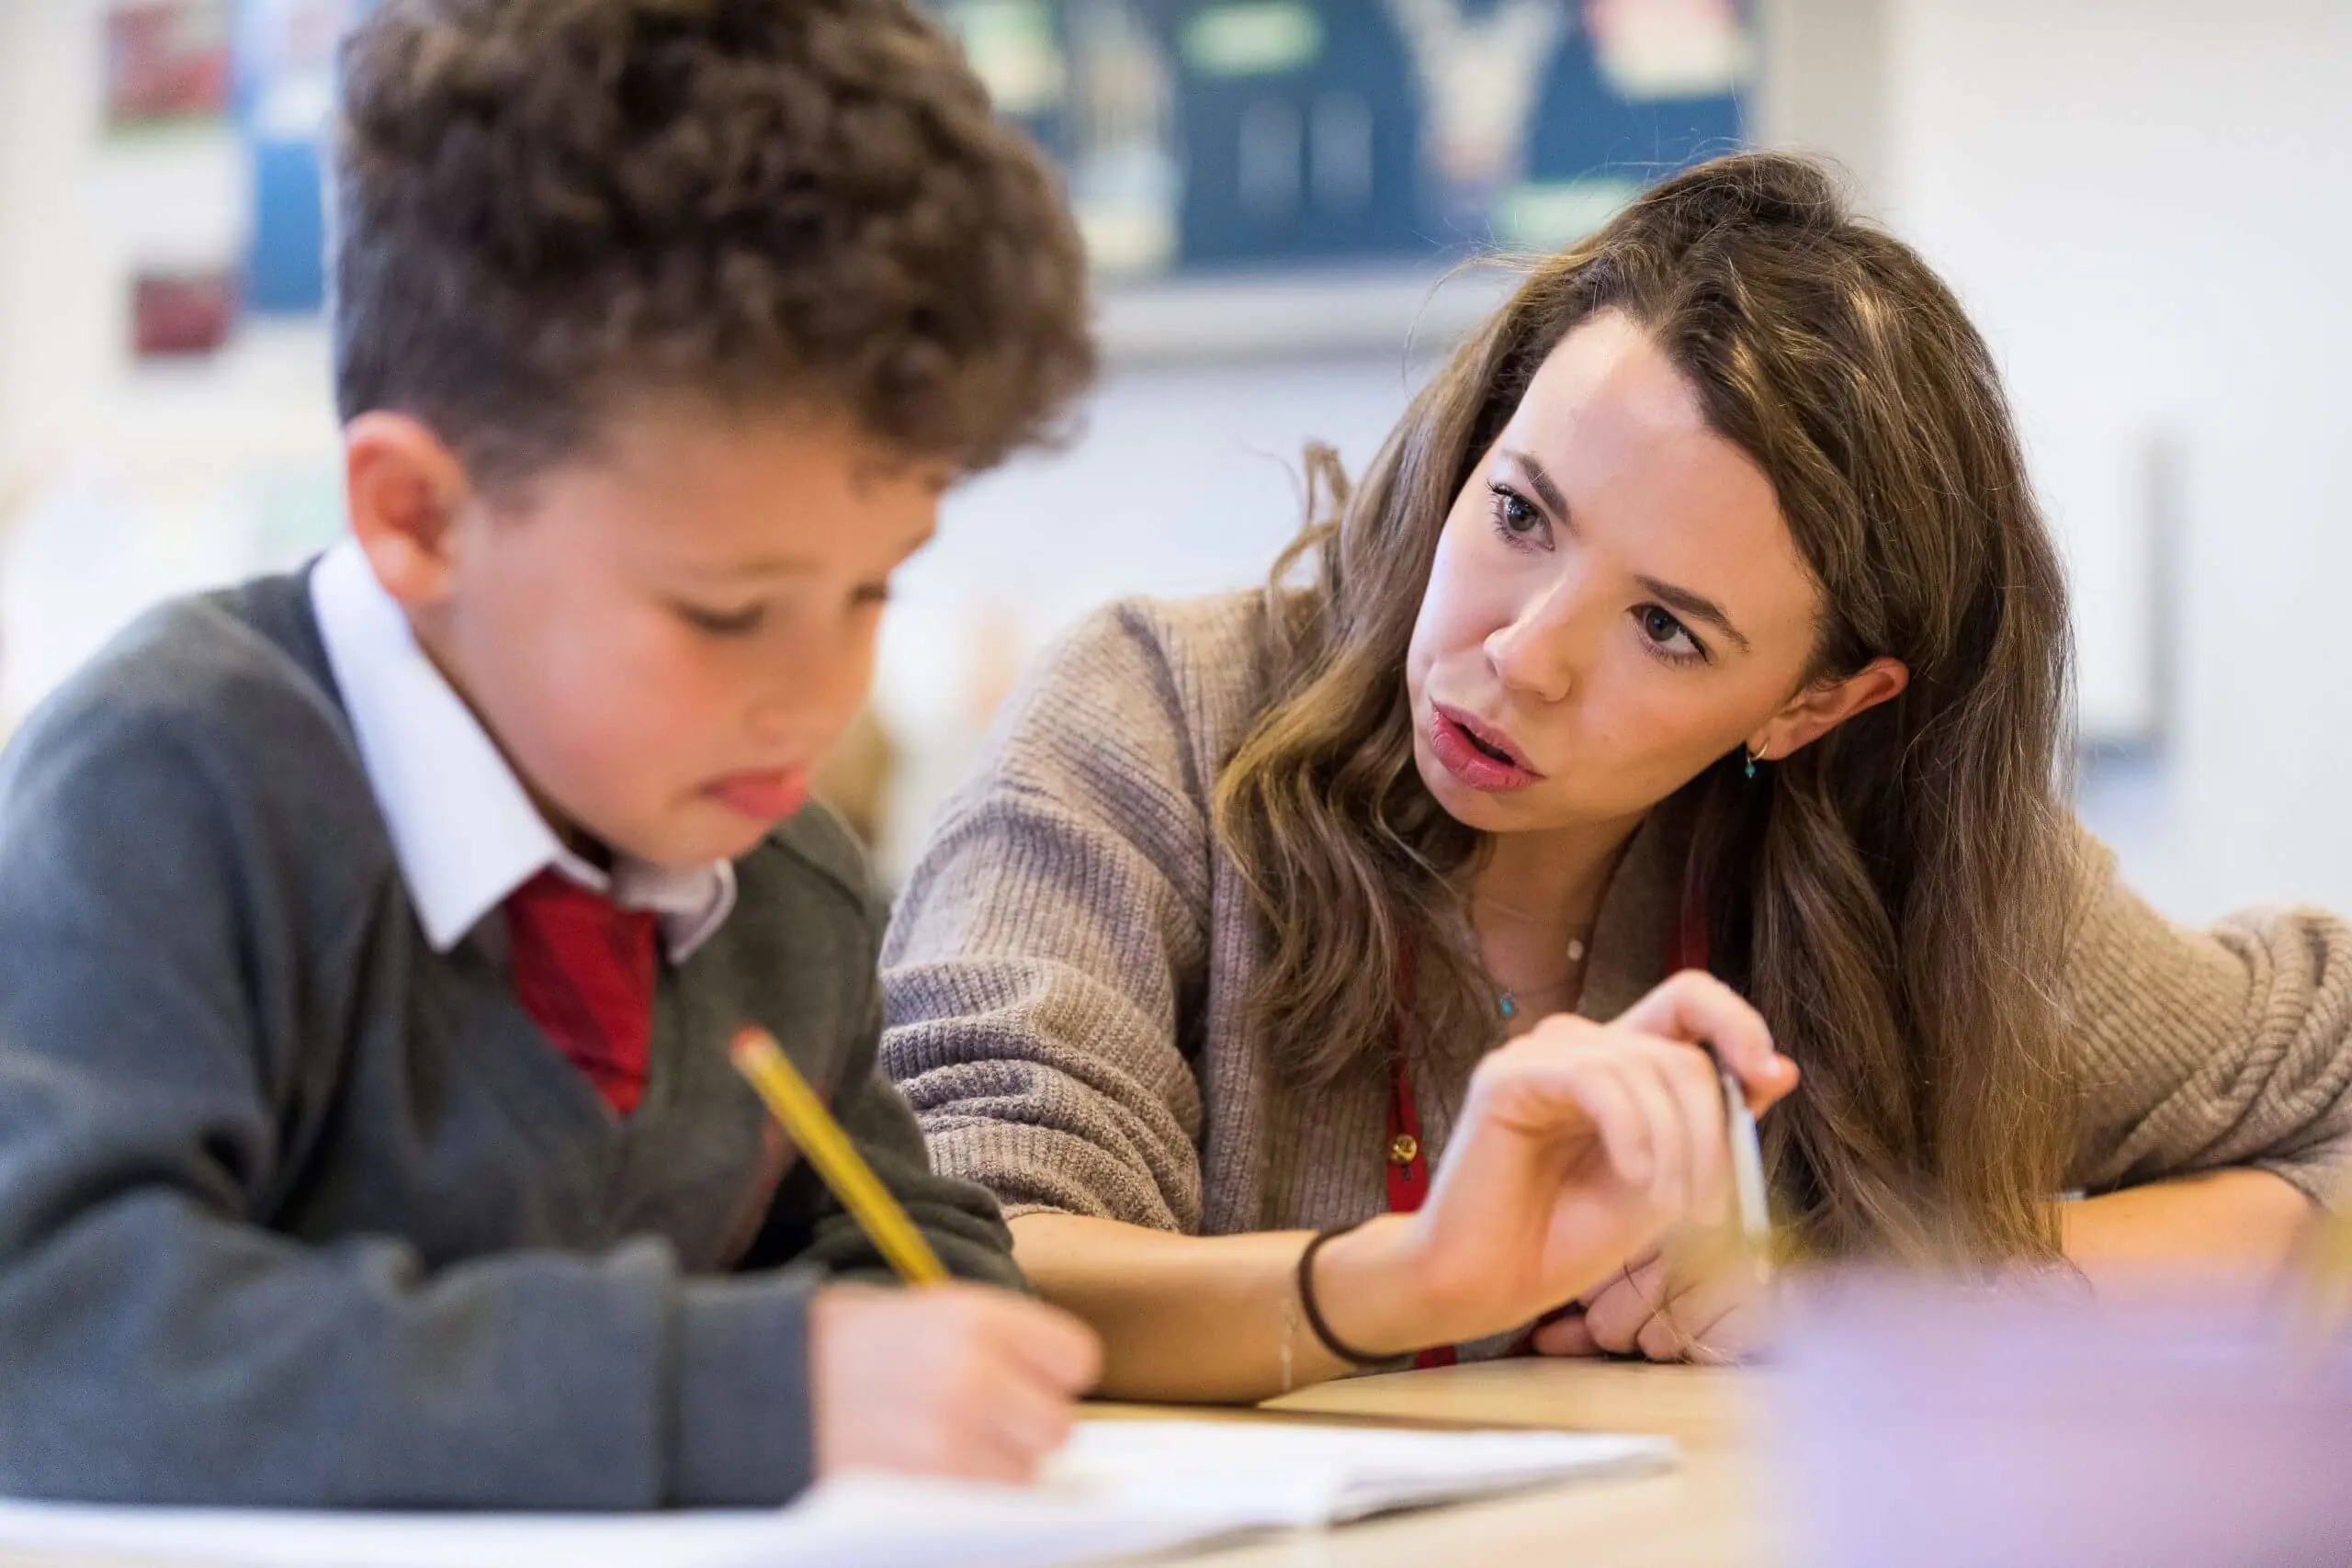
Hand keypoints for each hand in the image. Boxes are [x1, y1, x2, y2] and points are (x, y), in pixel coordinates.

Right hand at [810, 1282, 1101, 1482]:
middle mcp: (972, 1373)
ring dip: (995, 1469)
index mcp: (975, 1317)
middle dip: (1024, 1430)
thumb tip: (1053, 1381)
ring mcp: (951, 1437)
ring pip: (1024, 1475)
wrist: (754, 1387)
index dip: (1052, 1375)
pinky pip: (986, 1506)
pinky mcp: (927, 1488)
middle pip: (1057, 1426)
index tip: (1029, 1381)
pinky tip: (927, 1471)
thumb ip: (991, 1340)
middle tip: (978, 1420)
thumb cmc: (834, 1348)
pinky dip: (967, 1497)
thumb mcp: (919, 1311)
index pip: (1076, 1359)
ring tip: (940, 1445)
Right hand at [1319, 972, 1796, 1354]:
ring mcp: (1538, 1056)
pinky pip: (1596, 1080)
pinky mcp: (1506, 1077)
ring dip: (1676, 1145)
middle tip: (1709, 1205)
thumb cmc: (1567, 1238)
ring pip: (1647, 1065)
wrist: (1487, 1285)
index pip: (1688, 999)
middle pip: (1681, 1049)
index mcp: (1617, 1062)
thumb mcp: (1669, 1181)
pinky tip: (1633, 1176)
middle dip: (1711, 1130)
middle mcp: (1578, 1046)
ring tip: (1670, 1207)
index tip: (1766, 1077)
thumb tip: (1782, 1070)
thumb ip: (1716, 1126)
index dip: (1736, 1023)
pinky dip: (1632, 1132)